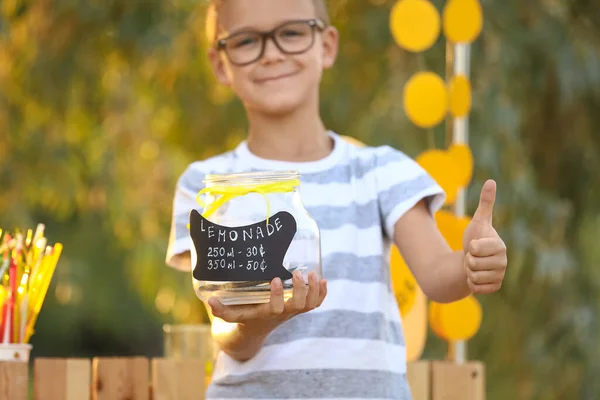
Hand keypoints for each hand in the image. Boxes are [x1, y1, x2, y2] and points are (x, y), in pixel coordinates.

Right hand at [208, 271, 326, 333]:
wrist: (255, 332)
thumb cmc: (243, 318)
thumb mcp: (231, 315)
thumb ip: (221, 310)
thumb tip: (210, 301)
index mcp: (267, 313)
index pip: (275, 307)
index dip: (276, 294)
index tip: (273, 279)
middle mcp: (283, 313)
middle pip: (298, 305)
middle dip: (300, 289)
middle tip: (297, 272)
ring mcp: (293, 311)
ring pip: (310, 305)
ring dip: (314, 290)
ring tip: (313, 273)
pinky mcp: (299, 308)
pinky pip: (315, 304)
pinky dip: (322, 294)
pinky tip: (323, 280)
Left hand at [462, 179, 506, 294]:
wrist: (472, 259)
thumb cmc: (476, 237)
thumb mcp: (479, 220)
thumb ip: (485, 202)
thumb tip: (491, 181)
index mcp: (501, 246)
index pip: (475, 249)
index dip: (470, 247)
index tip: (475, 245)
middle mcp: (504, 262)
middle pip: (473, 264)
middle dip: (468, 260)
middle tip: (474, 256)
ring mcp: (500, 276)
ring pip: (473, 277)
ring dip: (468, 271)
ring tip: (475, 265)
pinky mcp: (494, 288)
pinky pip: (475, 288)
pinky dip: (470, 283)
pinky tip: (476, 276)